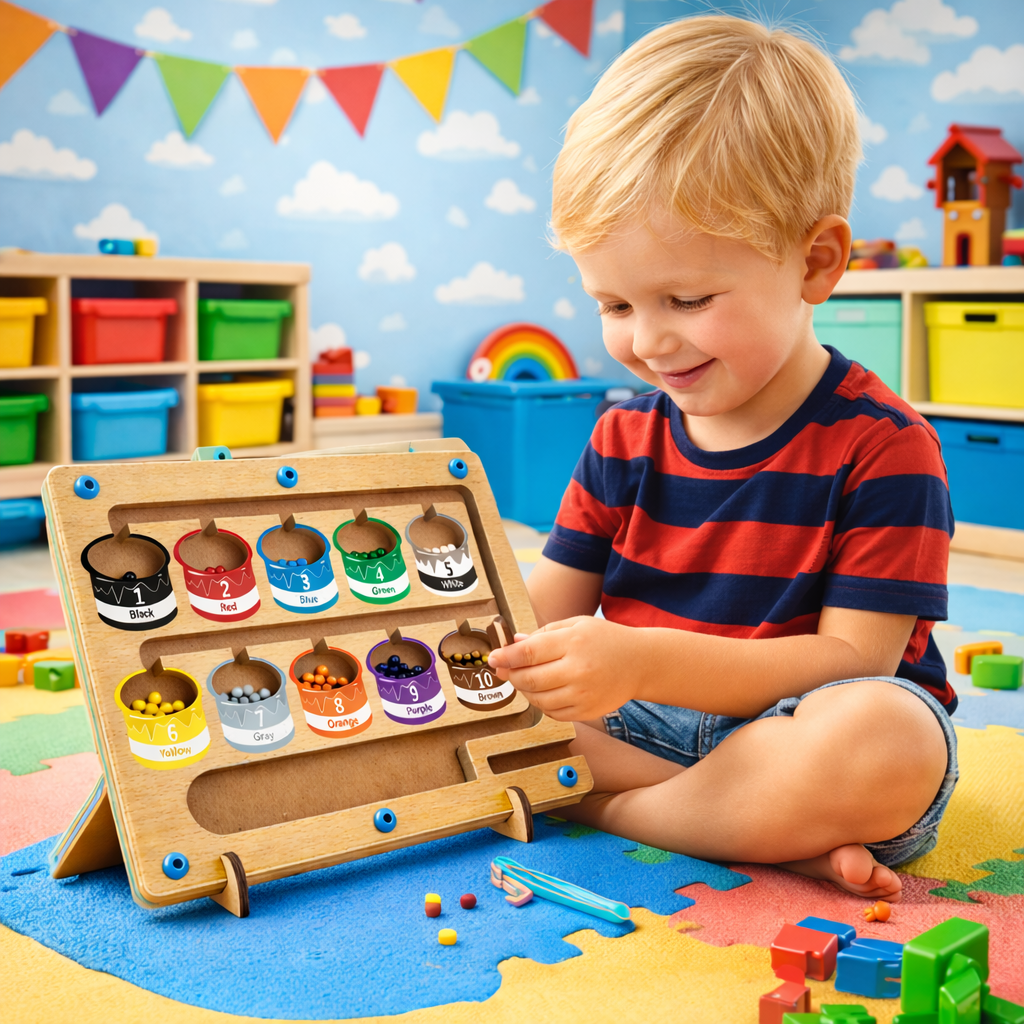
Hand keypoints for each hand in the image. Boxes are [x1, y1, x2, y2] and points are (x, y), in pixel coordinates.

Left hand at [487, 616, 642, 720]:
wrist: (640, 664)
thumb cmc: (606, 640)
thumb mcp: (577, 624)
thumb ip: (544, 632)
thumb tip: (514, 643)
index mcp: (573, 642)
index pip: (529, 652)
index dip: (506, 656)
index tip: (493, 658)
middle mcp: (578, 670)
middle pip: (529, 679)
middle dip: (511, 675)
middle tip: (504, 670)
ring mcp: (582, 694)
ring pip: (538, 700)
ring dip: (525, 690)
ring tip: (526, 679)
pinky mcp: (586, 712)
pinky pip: (552, 713)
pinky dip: (542, 703)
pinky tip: (544, 692)